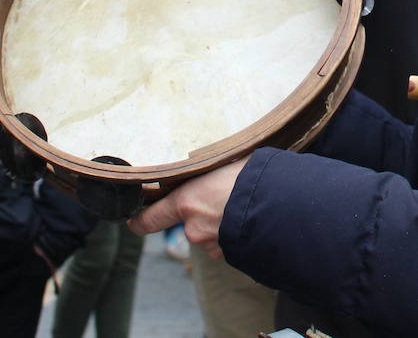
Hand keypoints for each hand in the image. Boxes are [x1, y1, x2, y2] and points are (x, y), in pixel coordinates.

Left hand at [127, 158, 246, 259]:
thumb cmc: (256, 176)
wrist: (284, 205)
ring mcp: (215, 245)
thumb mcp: (226, 163)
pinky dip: (236, 233)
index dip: (139, 220)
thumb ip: (209, 172)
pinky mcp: (235, 255)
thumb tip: (210, 166)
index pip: (150, 218)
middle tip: (224, 194)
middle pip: (190, 222)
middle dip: (203, 211)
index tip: (134, 220)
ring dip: (222, 222)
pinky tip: (252, 218)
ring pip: (212, 233)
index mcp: (187, 202)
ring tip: (245, 204)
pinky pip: (229, 242)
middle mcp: (195, 229)